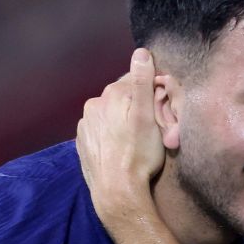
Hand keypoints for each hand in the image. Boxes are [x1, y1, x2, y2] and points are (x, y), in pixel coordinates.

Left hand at [75, 48, 167, 221]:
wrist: (117, 192)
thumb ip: (143, 82)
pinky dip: (110, 135)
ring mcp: (84, 126)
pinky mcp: (82, 143)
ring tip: (134, 142)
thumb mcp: (148, 117)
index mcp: (111, 95)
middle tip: (150, 128)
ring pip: (110, 114)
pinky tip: (120, 149)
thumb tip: (141, 52)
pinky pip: (100, 131)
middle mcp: (93, 105)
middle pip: (121, 98)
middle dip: (135, 107)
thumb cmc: (138, 154)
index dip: (151, 93)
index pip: (136, 81)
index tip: (161, 111)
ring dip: (121, 121)